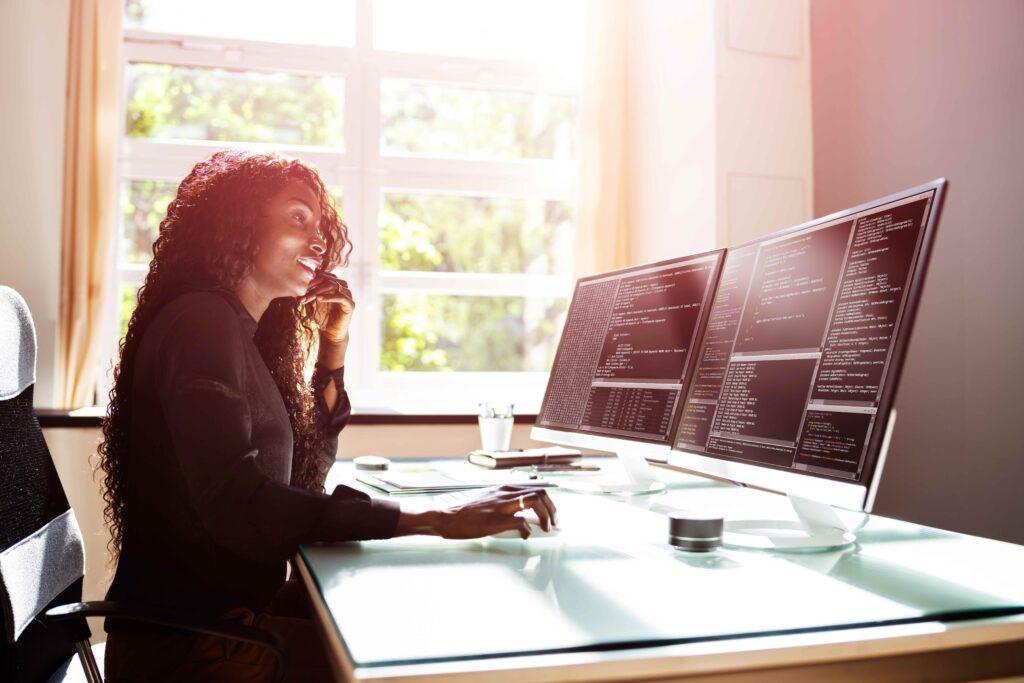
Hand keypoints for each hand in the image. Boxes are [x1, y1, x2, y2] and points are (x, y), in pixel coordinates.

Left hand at [300, 271, 352, 341]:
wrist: (330, 334)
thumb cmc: (322, 317)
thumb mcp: (312, 303)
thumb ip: (308, 292)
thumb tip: (296, 283)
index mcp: (335, 285)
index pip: (324, 275)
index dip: (312, 278)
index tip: (299, 285)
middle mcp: (343, 288)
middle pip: (328, 278)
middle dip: (313, 284)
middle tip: (302, 290)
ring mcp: (348, 295)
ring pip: (334, 285)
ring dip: (318, 290)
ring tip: (308, 297)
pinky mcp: (350, 304)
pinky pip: (340, 296)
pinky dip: (328, 296)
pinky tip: (318, 299)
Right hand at [434, 486, 557, 539]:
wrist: (447, 518)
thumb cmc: (465, 513)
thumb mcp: (487, 500)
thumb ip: (504, 504)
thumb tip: (522, 517)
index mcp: (504, 489)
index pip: (534, 489)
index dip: (547, 502)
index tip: (551, 513)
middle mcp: (505, 493)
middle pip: (540, 493)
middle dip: (552, 509)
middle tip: (554, 523)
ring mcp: (502, 506)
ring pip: (535, 502)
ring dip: (546, 517)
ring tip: (546, 528)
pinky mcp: (497, 519)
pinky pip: (522, 522)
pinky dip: (528, 530)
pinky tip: (525, 536)